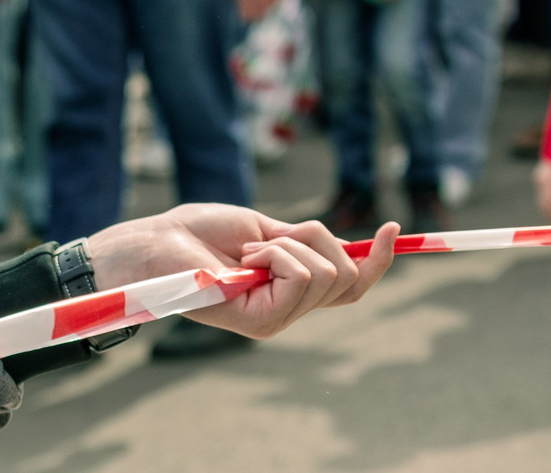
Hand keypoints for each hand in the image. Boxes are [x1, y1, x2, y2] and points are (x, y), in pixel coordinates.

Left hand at [85, 202, 395, 339]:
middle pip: (346, 274)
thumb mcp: (263, 230)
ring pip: (325, 273)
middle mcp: (289, 311)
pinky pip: (301, 277)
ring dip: (287, 244)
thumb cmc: (197, 233)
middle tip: (263, 239)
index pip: (352, 287)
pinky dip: (276, 253)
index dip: (379, 261)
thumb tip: (352, 243)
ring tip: (246, 251)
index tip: (395, 227)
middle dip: (314, 238)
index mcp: (291, 290)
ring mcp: (278, 320)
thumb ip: (303, 243)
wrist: (155, 243)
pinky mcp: (263, 323)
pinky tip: (245, 258)